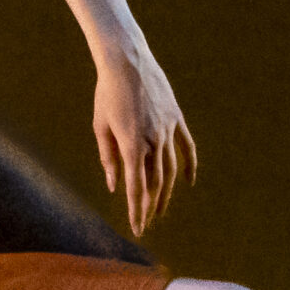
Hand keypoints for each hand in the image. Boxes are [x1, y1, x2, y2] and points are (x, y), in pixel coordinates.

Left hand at [94, 48, 198, 238]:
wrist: (127, 61)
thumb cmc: (107, 93)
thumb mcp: (101, 126)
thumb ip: (108, 157)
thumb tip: (115, 185)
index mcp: (131, 145)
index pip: (136, 188)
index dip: (137, 211)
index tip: (137, 228)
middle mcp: (153, 140)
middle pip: (155, 183)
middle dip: (150, 206)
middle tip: (146, 222)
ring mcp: (168, 129)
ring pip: (170, 169)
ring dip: (166, 192)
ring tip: (160, 209)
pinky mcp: (176, 118)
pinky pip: (187, 147)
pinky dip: (189, 166)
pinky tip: (188, 182)